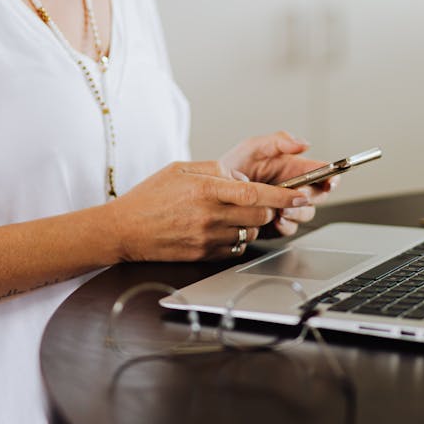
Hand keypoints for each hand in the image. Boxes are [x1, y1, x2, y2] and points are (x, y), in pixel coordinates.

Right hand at [107, 161, 309, 261]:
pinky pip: (235, 249)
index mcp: (205, 188)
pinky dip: (236, 240)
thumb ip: (215, 169)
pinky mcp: (203, 255)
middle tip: (256, 204)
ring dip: (249, 226)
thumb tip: (242, 178)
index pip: (254, 193)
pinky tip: (220, 231)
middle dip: (265, 210)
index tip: (300, 195)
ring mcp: (207, 238)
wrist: (123, 230)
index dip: (282, 196)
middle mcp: (209, 215)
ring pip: (249, 234)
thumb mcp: (180, 168)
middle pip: (259, 217)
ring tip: (230, 216)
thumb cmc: (150, 197)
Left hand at [219, 131, 335, 238]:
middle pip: (317, 196)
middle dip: (310, 197)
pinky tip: (275, 219)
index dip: (331, 176)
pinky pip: (289, 228)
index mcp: (292, 168)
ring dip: (297, 212)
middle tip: (298, 195)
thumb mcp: (253, 147)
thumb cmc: (231, 166)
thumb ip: (278, 141)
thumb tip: (304, 143)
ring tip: (282, 209)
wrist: (210, 191)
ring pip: (305, 214)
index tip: (331, 180)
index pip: (320, 172)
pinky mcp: (276, 224)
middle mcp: (292, 188)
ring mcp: (285, 206)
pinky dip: (285, 225)